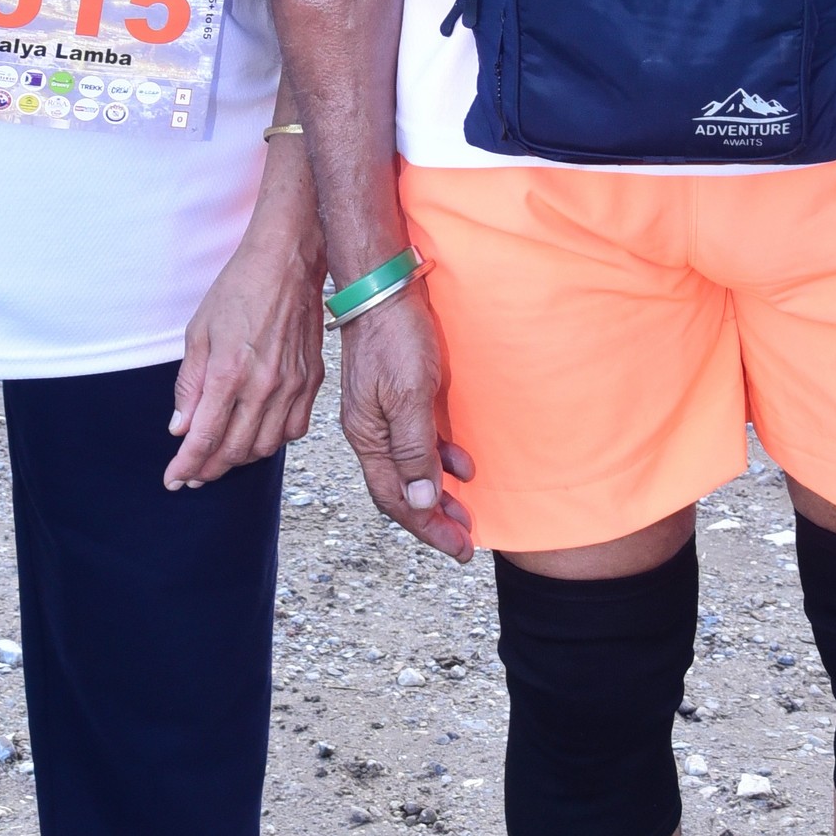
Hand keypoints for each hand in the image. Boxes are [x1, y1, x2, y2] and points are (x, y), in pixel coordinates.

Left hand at [167, 192, 326, 487]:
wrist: (287, 262)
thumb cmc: (238, 290)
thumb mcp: (198, 331)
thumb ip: (189, 385)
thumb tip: (180, 428)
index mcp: (228, 372)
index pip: (204, 437)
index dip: (186, 465)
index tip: (173, 479)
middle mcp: (263, 385)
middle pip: (234, 450)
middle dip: (209, 469)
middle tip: (192, 474)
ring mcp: (292, 385)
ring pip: (265, 446)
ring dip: (239, 459)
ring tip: (220, 458)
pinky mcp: (312, 381)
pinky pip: (294, 430)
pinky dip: (273, 442)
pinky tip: (256, 436)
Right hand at [337, 282, 475, 557]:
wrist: (384, 286)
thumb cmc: (395, 337)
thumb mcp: (409, 396)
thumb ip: (415, 450)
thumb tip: (422, 502)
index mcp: (368, 437)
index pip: (396, 499)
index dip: (427, 528)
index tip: (459, 549)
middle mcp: (372, 432)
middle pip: (401, 491)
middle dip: (434, 520)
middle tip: (467, 543)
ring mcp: (383, 414)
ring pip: (412, 469)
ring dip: (439, 493)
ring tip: (467, 512)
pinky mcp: (399, 396)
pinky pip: (419, 442)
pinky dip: (440, 459)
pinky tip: (463, 464)